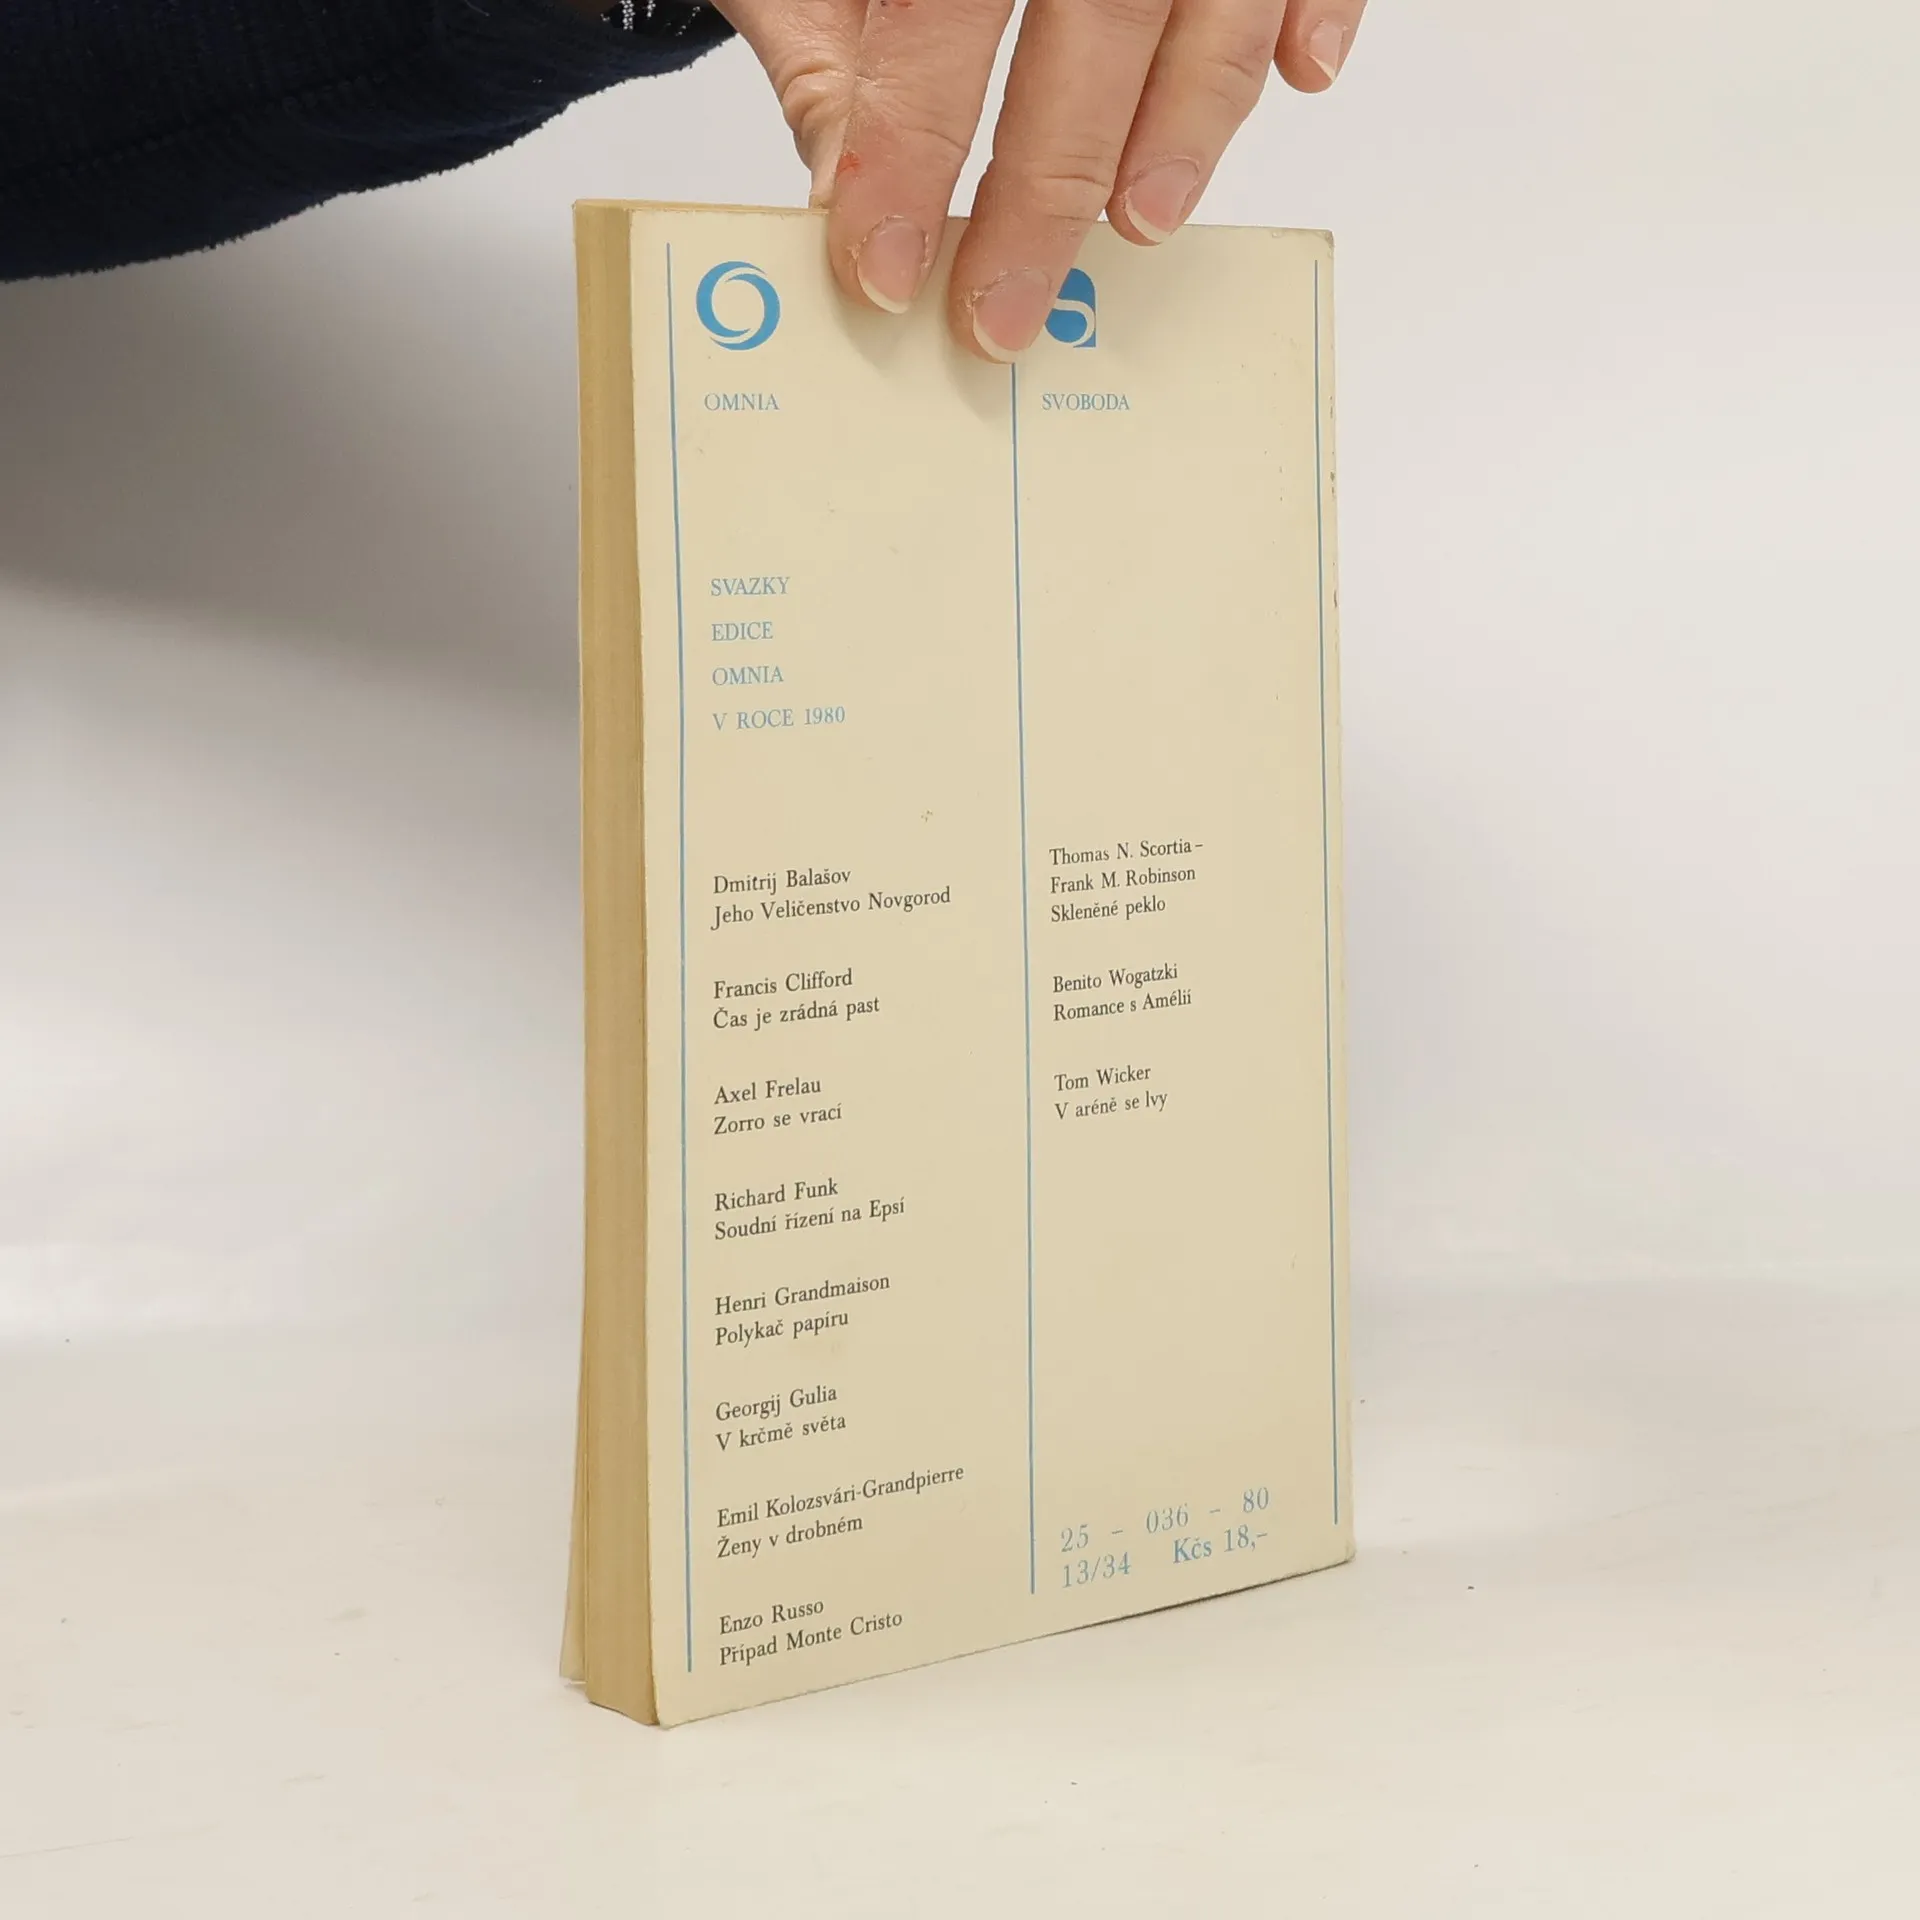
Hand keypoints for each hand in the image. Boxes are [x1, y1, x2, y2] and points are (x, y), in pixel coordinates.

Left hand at [713, 0, 1366, 360]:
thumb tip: (843, 181)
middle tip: (1000, 310)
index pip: (937, 15)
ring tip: (1139, 223)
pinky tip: (1304, 74)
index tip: (882, 264)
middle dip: (1044, 190)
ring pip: (1218, 1)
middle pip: (1092, 24)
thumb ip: (831, 36)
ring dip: (1188, 125)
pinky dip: (1321, 9)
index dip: (908, 149)